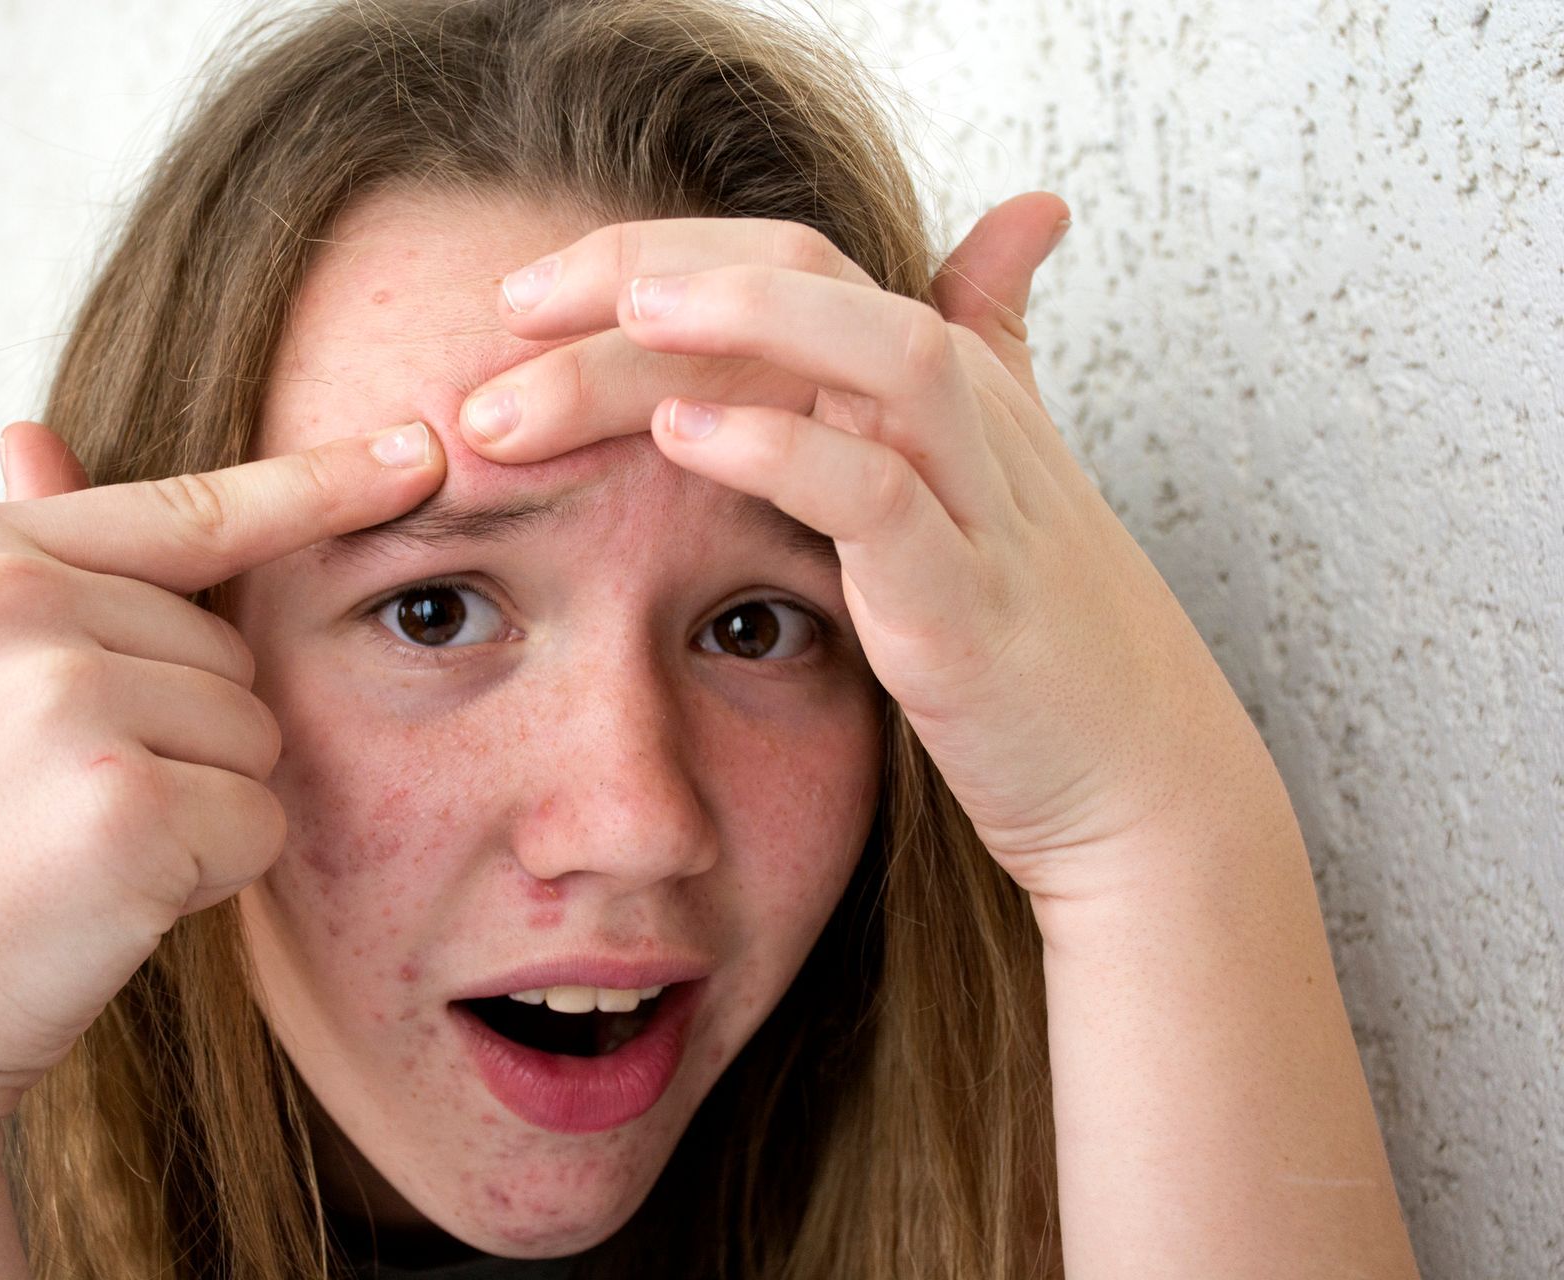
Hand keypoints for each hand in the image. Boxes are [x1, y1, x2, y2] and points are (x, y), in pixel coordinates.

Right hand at [0, 418, 443, 1129]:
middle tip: (49, 802)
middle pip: (232, 653)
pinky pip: (258, 822)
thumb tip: (36, 431)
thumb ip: (24, 558)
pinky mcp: (124, 807)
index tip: (417, 449)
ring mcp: (66, 700)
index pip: (190, 507)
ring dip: (194, 807)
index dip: (318, 483)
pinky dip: (206, 875)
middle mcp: (14, 602)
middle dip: (180, 739)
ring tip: (62, 847)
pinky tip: (98, 899)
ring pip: (255, 737)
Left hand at [456, 199, 1274, 901]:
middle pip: (809, 279)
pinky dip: (785, 452)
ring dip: (732, 320)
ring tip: (605, 317)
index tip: (525, 297)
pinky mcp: (970, 608)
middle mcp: (965, 420)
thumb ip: (992, 341)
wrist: (1145, 785)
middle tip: (507, 308)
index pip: (792, 256)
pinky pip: (880, 499)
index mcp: (943, 389)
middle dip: (650, 273)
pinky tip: (685, 436)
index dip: (654, 251)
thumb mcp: (1010, 471)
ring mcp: (977, 507)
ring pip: (864, 357)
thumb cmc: (1048, 636)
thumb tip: (1022, 216)